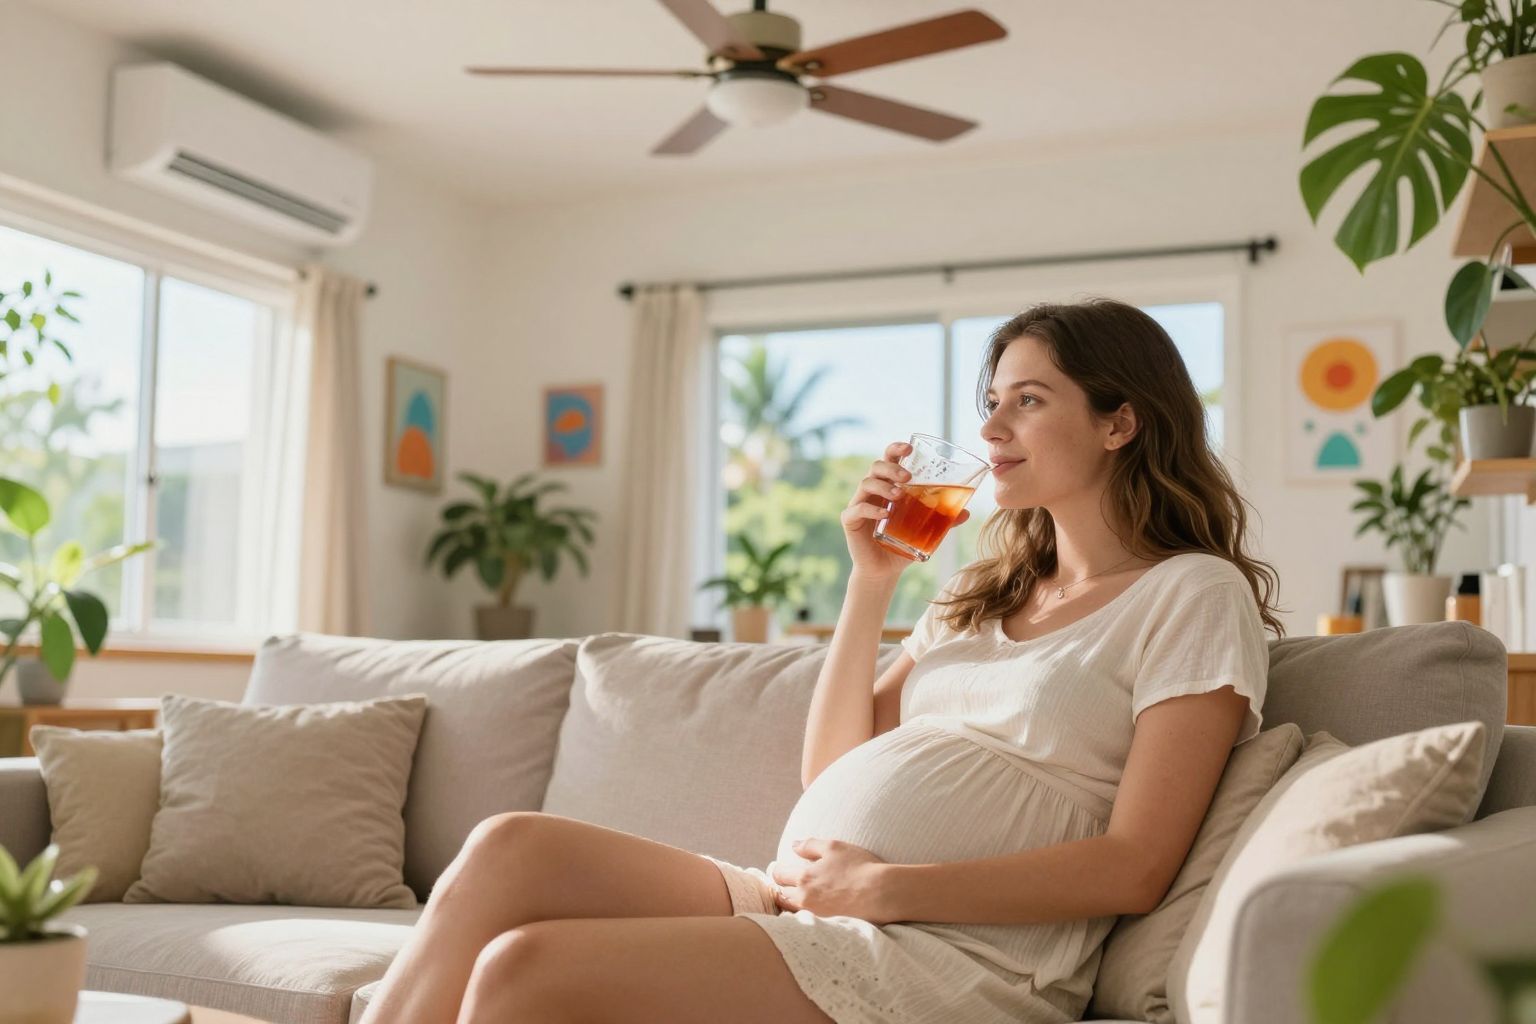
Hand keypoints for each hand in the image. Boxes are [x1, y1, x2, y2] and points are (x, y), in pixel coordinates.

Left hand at [769, 838, 896, 924]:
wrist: (880, 893)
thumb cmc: (859, 866)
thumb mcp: (833, 847)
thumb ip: (810, 845)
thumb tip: (792, 845)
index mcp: (804, 878)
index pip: (778, 875)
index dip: (778, 870)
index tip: (781, 869)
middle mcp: (804, 898)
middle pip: (780, 895)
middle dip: (780, 887)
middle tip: (784, 884)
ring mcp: (814, 915)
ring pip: (790, 910)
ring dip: (789, 902)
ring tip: (796, 896)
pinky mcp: (825, 926)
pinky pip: (805, 921)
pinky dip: (803, 914)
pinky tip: (811, 909)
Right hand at [842, 440, 970, 584]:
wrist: (883, 570)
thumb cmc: (902, 544)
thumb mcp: (926, 530)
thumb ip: (943, 520)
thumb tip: (967, 513)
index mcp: (888, 486)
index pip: (888, 459)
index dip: (896, 449)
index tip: (909, 448)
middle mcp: (872, 492)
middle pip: (876, 466)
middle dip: (892, 467)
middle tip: (908, 477)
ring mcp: (859, 504)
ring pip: (866, 483)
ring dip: (883, 486)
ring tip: (899, 495)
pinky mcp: (850, 521)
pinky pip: (857, 509)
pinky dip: (871, 509)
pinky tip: (885, 513)